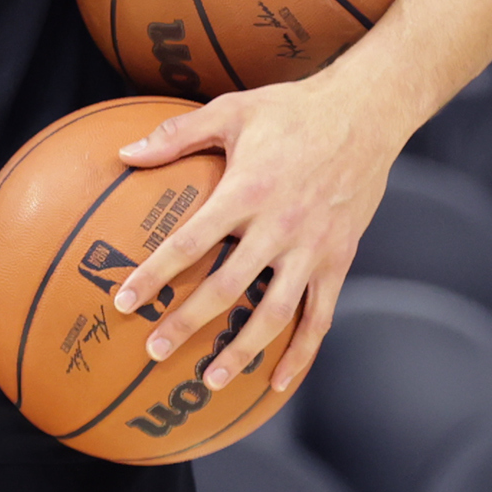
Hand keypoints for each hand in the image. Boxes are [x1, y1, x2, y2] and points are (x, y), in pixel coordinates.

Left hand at [105, 73, 402, 399]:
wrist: (368, 112)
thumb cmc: (292, 109)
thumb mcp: (231, 111)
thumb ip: (176, 135)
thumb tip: (124, 155)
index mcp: (247, 190)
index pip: (190, 241)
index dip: (155, 273)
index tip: (124, 300)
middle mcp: (280, 225)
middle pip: (227, 287)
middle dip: (188, 323)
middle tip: (154, 351)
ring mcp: (313, 248)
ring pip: (276, 313)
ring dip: (244, 350)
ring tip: (212, 380)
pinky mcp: (339, 259)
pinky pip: (321, 315)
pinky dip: (302, 352)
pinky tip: (278, 382)